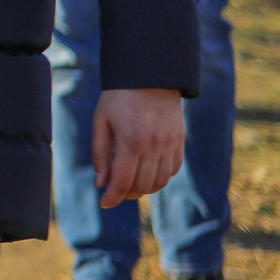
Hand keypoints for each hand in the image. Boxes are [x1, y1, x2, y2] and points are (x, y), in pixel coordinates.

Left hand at [92, 88, 184, 208]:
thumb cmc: (118, 98)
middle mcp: (154, 146)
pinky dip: (160, 178)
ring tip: (130, 184)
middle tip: (115, 191)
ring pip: (159, 182)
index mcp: (131, 142)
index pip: (123, 181)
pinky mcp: (179, 141)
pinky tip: (147, 173)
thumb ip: (100, 154)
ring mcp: (170, 144)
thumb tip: (101, 183)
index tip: (103, 203)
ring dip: (144, 189)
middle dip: (126, 194)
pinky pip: (172, 170)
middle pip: (142, 186)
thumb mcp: (101, 122)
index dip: (112, 197)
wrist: (149, 76)